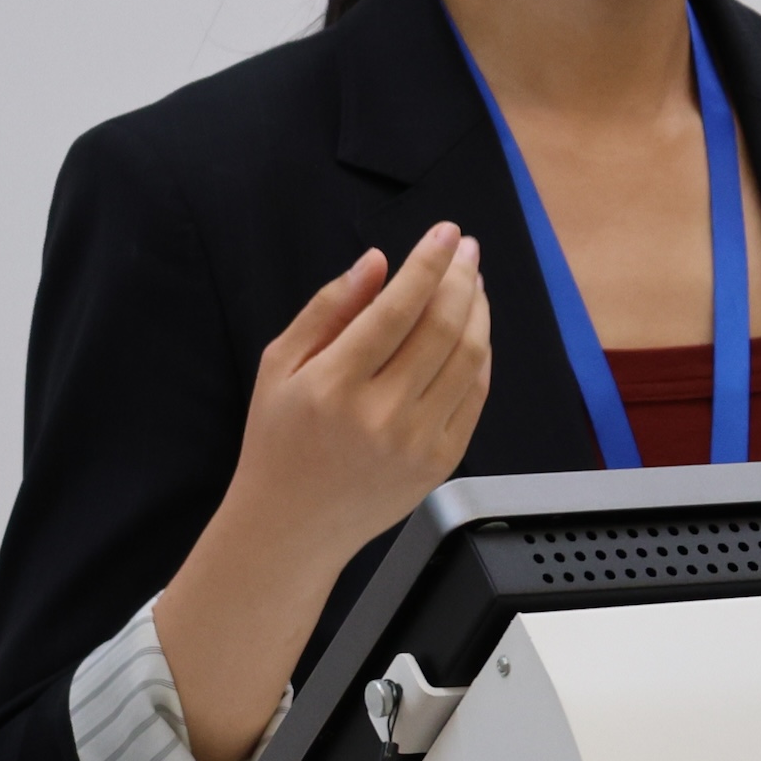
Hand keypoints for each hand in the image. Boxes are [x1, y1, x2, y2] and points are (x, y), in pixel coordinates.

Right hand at [152, 223, 492, 760]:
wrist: (291, 526)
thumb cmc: (279, 441)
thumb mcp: (279, 366)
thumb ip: (328, 309)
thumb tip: (377, 263)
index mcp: (333, 385)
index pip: (398, 308)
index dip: (428, 263)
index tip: (446, 233)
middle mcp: (379, 415)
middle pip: (442, 327)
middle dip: (462, 277)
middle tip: (466, 250)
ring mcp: (416, 442)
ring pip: (468, 358)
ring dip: (479, 310)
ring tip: (473, 282)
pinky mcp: (440, 463)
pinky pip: (474, 396)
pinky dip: (481, 355)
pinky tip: (474, 330)